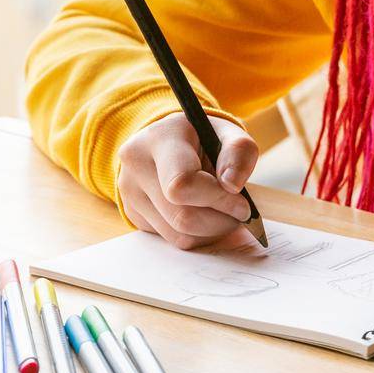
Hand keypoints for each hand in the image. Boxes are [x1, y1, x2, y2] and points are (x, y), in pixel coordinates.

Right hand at [117, 114, 258, 249]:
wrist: (167, 140)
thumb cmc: (202, 137)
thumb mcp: (227, 132)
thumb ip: (239, 151)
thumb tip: (232, 186)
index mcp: (159, 139)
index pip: (182, 183)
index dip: (218, 199)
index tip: (243, 204)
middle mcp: (136, 166)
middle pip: (182, 216)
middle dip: (220, 221)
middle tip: (240, 214)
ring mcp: (130, 193)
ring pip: (179, 235)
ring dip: (212, 232)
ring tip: (224, 213)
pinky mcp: (134, 215)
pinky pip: (172, 240)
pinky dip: (197, 235)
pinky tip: (205, 215)